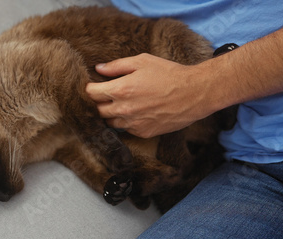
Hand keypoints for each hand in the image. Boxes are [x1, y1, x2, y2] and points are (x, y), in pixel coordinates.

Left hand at [86, 53, 213, 137]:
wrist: (194, 93)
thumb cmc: (169, 74)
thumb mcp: (142, 61)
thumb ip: (117, 66)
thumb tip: (99, 69)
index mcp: (120, 90)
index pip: (90, 94)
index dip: (88, 89)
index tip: (91, 86)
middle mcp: (123, 109)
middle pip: (97, 111)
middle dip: (97, 103)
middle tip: (104, 95)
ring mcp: (133, 124)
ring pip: (109, 123)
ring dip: (110, 114)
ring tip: (118, 104)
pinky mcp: (143, 133)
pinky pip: (125, 130)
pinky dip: (125, 122)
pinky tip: (133, 112)